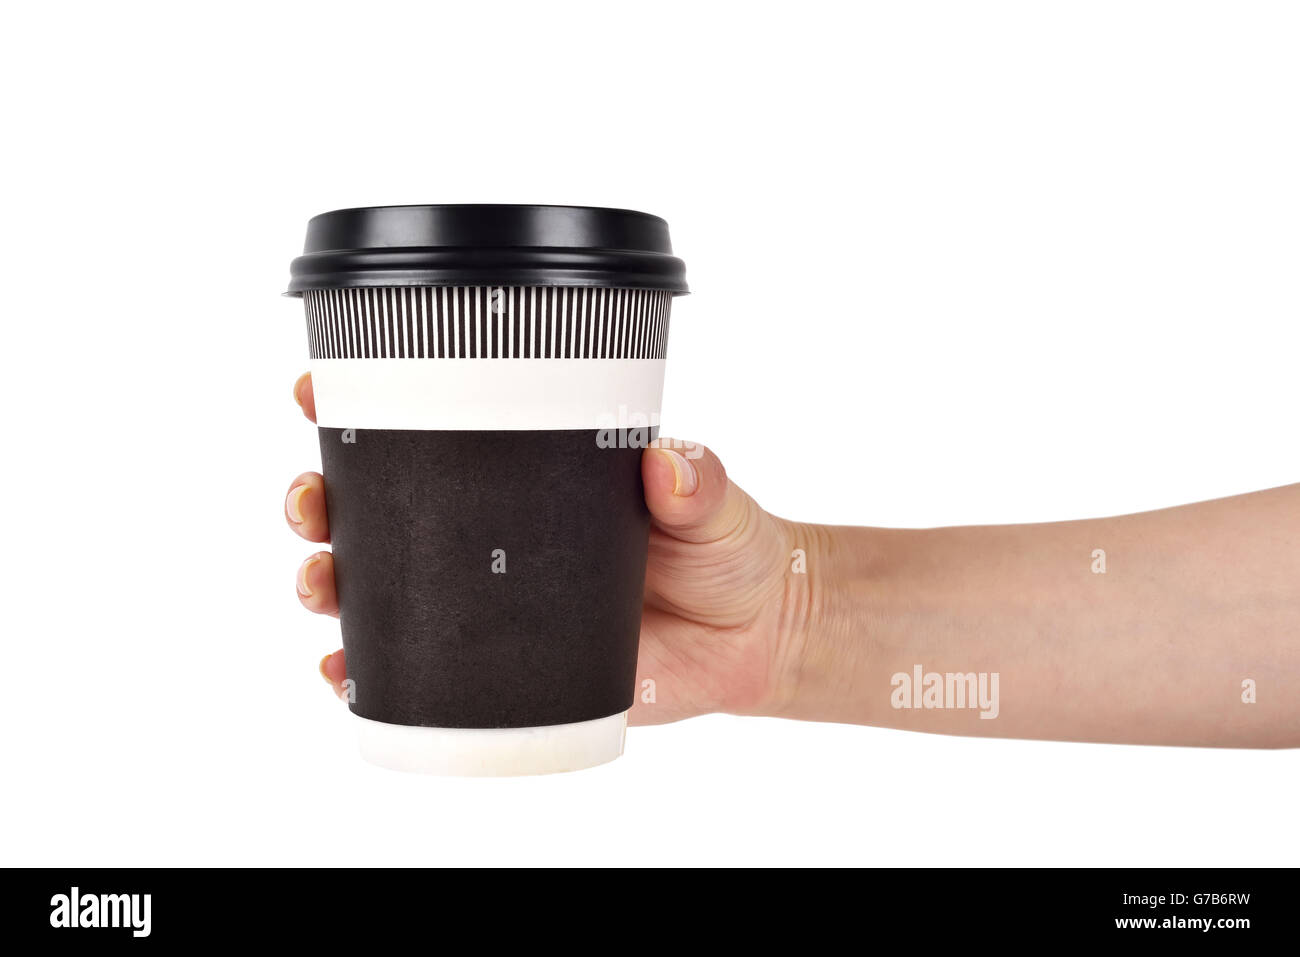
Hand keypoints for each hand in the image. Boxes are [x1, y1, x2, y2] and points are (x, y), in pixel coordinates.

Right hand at [285, 372, 809, 724]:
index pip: (430, 432)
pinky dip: (369, 675)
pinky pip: (417, 676)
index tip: (315, 390)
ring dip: (330, 585)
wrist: (747, 638)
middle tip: (311, 502)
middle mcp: (490, 538)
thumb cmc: (721, 550)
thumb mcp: (712, 501)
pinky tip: (345, 675)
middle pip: (375, 513)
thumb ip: (696, 480)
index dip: (359, 409)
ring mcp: (489, 607)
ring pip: (379, 592)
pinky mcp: (502, 671)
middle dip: (321, 501)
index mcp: (525, 478)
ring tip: (320, 587)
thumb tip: (666, 464)